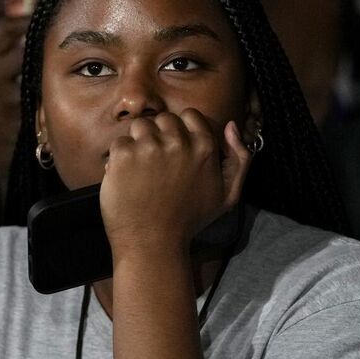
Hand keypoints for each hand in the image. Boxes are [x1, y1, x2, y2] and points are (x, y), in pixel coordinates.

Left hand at [99, 110, 250, 260]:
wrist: (153, 243)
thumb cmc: (190, 220)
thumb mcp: (228, 195)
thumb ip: (240, 158)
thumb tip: (231, 125)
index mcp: (204, 146)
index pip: (189, 115)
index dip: (180, 130)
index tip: (175, 150)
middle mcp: (178, 142)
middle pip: (163, 119)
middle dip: (158, 136)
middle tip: (156, 164)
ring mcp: (149, 147)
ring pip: (140, 127)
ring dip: (138, 143)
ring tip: (140, 170)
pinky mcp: (124, 155)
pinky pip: (120, 142)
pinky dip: (119, 159)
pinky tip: (127, 178)